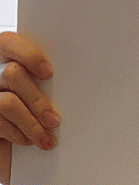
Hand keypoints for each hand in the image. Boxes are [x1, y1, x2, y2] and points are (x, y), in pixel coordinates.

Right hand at [0, 31, 58, 184]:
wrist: (16, 134)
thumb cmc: (39, 104)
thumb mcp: (45, 87)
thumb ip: (49, 80)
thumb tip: (84, 81)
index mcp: (8, 56)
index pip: (10, 43)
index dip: (29, 55)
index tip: (48, 73)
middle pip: (13, 75)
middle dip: (37, 101)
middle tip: (55, 120)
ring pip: (7, 103)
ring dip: (32, 123)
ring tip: (48, 139)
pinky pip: (0, 122)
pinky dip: (18, 134)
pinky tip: (30, 141)